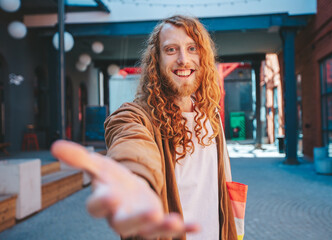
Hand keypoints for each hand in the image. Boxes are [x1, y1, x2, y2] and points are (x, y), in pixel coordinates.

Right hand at [51, 140, 198, 238]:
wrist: (128, 189)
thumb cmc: (112, 178)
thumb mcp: (99, 165)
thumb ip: (79, 158)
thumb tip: (54, 145)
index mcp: (104, 200)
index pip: (96, 207)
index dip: (101, 203)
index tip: (108, 196)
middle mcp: (120, 215)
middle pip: (124, 224)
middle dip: (136, 220)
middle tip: (150, 213)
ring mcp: (140, 221)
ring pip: (148, 231)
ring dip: (161, 228)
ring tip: (174, 221)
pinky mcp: (157, 221)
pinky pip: (170, 228)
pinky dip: (184, 228)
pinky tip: (198, 226)